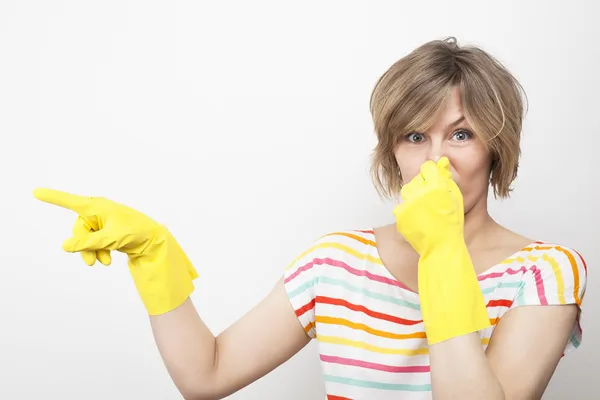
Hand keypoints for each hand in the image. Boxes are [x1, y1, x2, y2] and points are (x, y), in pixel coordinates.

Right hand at [34, 188, 159, 264]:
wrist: (153, 240)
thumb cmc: (135, 232)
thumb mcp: (111, 239)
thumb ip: (88, 243)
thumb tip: (65, 246)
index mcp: (97, 206)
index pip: (70, 201)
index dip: (53, 197)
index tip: (35, 192)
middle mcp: (97, 211)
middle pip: (78, 229)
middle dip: (83, 246)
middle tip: (92, 263)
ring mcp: (101, 221)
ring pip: (85, 239)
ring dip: (92, 252)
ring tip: (104, 263)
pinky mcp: (105, 231)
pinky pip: (93, 242)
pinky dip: (98, 251)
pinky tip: (108, 260)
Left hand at [393, 157, 463, 254]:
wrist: (441, 246)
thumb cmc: (452, 222)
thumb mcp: (455, 198)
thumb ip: (447, 179)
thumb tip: (442, 163)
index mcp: (435, 186)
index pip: (427, 168)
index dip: (431, 173)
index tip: (433, 180)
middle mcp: (420, 192)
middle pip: (416, 180)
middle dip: (422, 186)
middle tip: (430, 200)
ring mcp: (408, 204)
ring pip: (407, 191)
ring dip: (414, 197)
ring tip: (424, 209)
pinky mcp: (400, 215)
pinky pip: (401, 206)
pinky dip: (408, 210)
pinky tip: (418, 218)